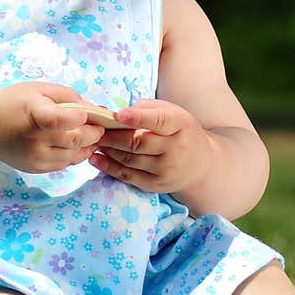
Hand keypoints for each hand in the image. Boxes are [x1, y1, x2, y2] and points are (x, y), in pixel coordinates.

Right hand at [0, 82, 104, 172]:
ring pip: (74, 155)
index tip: (85, 113)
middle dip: (94, 133)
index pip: (57, 120)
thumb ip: (70, 97)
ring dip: (88, 146)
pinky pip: (65, 164)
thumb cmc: (16, 103)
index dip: (77, 117)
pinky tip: (75, 144)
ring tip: (91, 135)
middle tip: (100, 126)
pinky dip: (75, 154)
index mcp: (32, 113)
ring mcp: (34, 156)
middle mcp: (32, 138)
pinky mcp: (36, 168)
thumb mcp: (40, 89)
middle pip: (74, 140)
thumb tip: (95, 111)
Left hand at [88, 100, 212, 193]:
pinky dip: (109, 168)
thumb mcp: (172, 113)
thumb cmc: (180, 131)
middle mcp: (175, 149)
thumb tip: (115, 114)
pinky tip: (96, 159)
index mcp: (180, 125)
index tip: (118, 115)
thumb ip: (146, 109)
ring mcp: (166, 170)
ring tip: (93, 141)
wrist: (200, 164)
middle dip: (112, 136)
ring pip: (130, 160)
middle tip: (95, 129)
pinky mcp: (157, 185)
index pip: (158, 121)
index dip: (138, 118)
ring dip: (108, 150)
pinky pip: (128, 177)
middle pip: (138, 143)